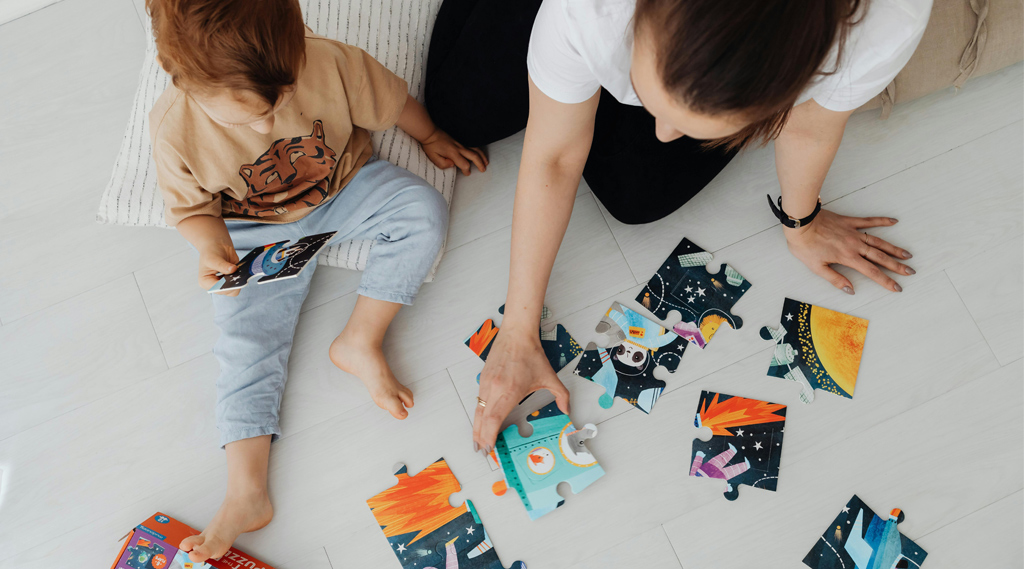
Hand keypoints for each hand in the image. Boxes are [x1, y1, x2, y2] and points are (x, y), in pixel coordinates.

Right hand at [198, 242, 240, 295]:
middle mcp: (215, 285)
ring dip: (239, 280)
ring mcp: (225, 283)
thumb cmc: (211, 251)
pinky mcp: (233, 279)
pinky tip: (240, 270)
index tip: (233, 277)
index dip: (227, 286)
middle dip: (234, 283)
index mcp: (206, 282)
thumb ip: (222, 266)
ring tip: (238, 270)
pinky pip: (240, 281)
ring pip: (236, 288)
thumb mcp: (213, 258)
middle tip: (237, 272)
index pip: (218, 289)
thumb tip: (233, 269)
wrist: (217, 245)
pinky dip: (242, 277)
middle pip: (228, 291)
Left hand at [420, 128, 487, 175]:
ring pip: (475, 150)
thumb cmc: (431, 146)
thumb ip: (443, 164)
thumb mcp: (433, 158)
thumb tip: (453, 165)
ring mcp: (461, 143)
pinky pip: (472, 146)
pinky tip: (480, 154)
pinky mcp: (460, 141)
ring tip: (486, 163)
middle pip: (474, 156)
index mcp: (452, 153)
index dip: (467, 170)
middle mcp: (459, 148)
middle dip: (480, 164)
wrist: (430, 133)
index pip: (464, 164)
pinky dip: (478, 150)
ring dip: (482, 157)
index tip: (467, 173)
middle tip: (483, 170)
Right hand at [473, 327, 570, 451]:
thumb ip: (561, 396)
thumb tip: (567, 410)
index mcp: (509, 391)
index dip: (489, 436)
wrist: (517, 334)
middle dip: (480, 438)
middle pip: (482, 420)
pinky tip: (481, 422)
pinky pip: (478, 401)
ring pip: (477, 411)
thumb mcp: (550, 377)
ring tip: (478, 442)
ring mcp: (486, 383)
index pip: (494, 419)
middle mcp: (494, 389)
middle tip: (482, 452)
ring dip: (477, 428)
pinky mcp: (483, 378)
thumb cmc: (531, 354)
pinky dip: (478, 415)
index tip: (489, 448)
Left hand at [784, 209, 914, 293]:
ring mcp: (853, 232)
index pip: (872, 272)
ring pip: (879, 241)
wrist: (801, 223)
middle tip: (911, 271)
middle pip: (880, 257)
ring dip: (894, 248)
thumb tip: (851, 290)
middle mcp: (855, 245)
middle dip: (897, 266)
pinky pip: (869, 221)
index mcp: (848, 257)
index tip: (897, 287)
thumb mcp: (816, 267)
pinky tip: (893, 221)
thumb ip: (835, 279)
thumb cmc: (805, 246)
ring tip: (907, 254)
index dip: (886, 281)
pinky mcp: (849, 221)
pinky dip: (882, 221)